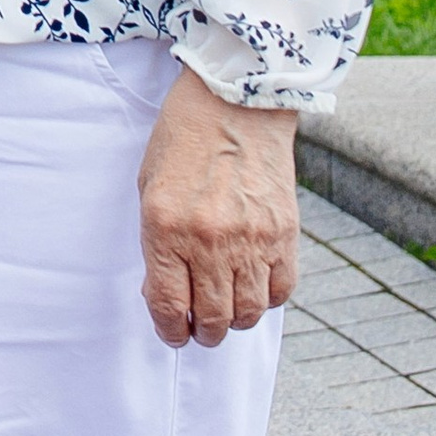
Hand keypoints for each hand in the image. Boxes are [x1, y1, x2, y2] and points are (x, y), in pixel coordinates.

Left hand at [137, 63, 298, 347]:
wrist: (234, 101)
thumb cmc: (183, 140)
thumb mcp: (150, 188)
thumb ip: (157, 244)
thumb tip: (168, 295)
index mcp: (166, 228)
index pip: (168, 306)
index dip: (169, 330)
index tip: (172, 332)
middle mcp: (209, 241)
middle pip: (212, 320)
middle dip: (203, 334)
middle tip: (200, 330)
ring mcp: (252, 240)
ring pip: (249, 314)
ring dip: (235, 321)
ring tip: (227, 312)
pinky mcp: (284, 234)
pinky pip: (280, 291)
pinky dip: (267, 299)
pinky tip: (254, 287)